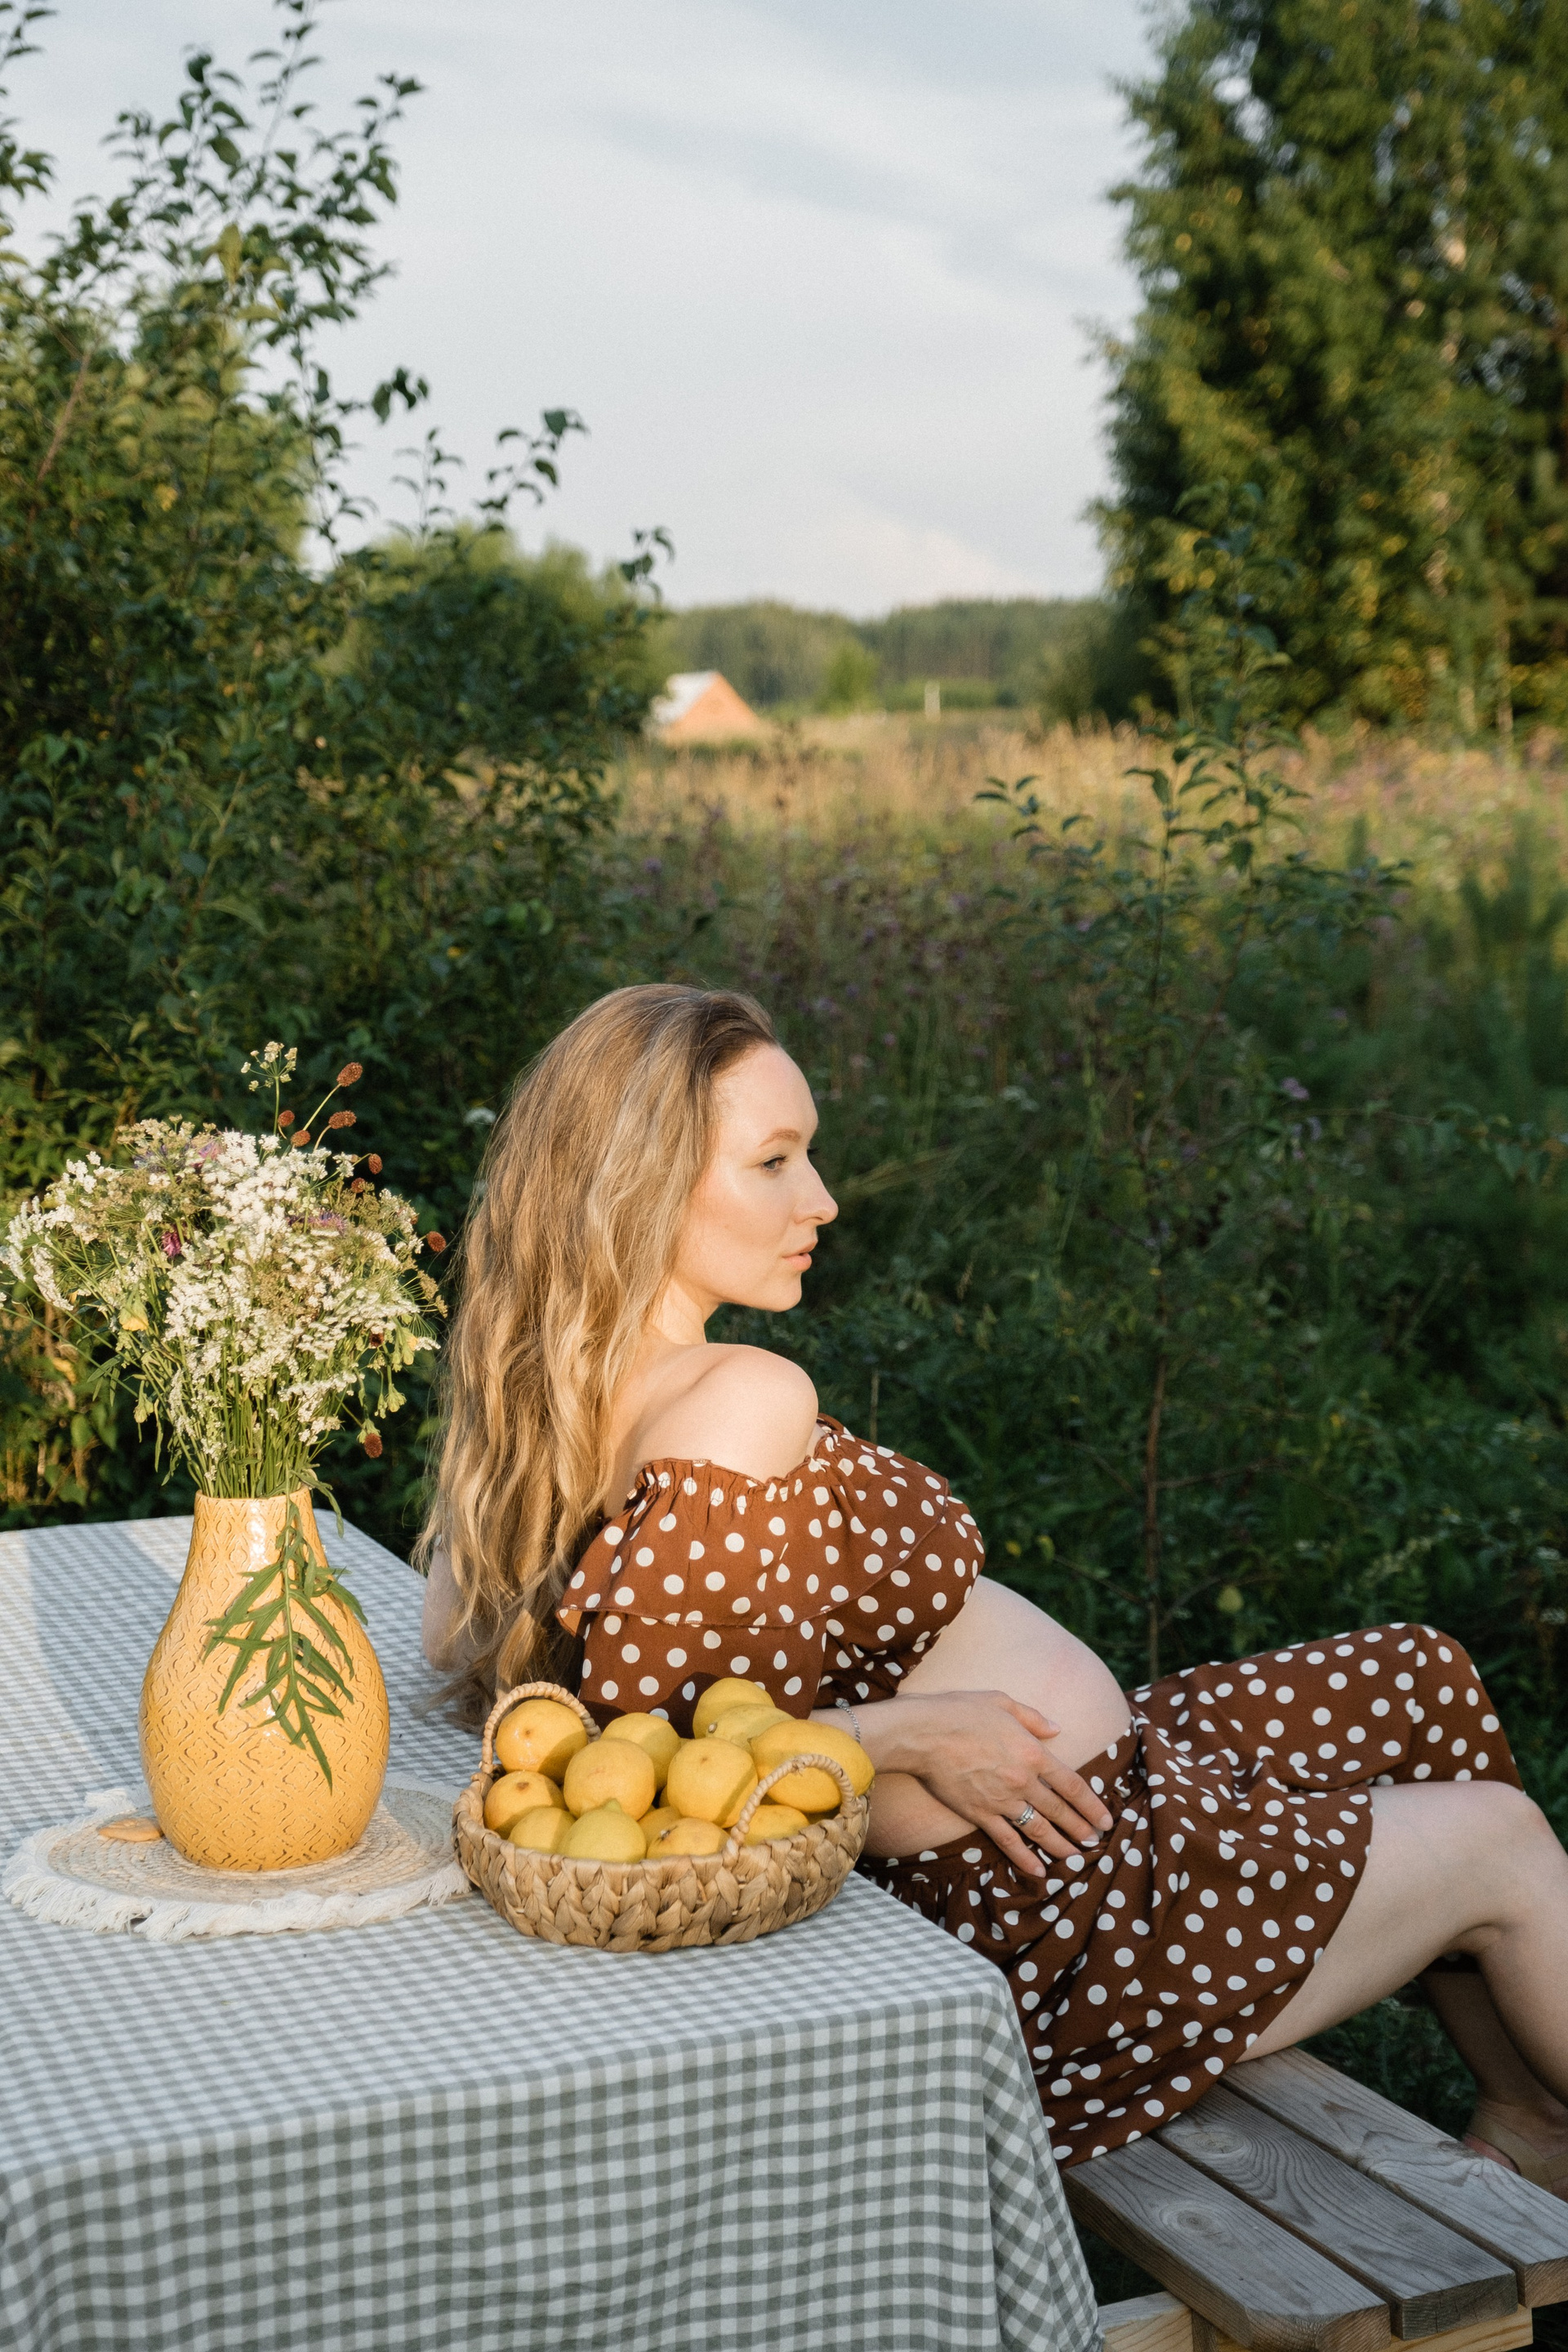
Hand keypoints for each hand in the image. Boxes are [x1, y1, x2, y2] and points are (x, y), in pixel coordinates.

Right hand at [849, 1689, 1115, 1877]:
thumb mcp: (1002, 1701)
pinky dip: (1024, 1858)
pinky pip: (1007, 1841)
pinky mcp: (979, 1814)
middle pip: (1060, 1811)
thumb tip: (1057, 1729)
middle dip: (1081, 1828)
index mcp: (1032, 1752)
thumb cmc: (960, 1711)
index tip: (1106, 1818)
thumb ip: (1033, 1717)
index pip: (1072, 1785)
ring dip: (1061, 1846)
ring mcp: (1001, 1800)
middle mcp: (1022, 1780)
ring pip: (1039, 1830)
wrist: (922, 1733)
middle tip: (1097, 1842)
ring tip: (1076, 1857)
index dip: (1092, 1804)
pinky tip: (1039, 1870)